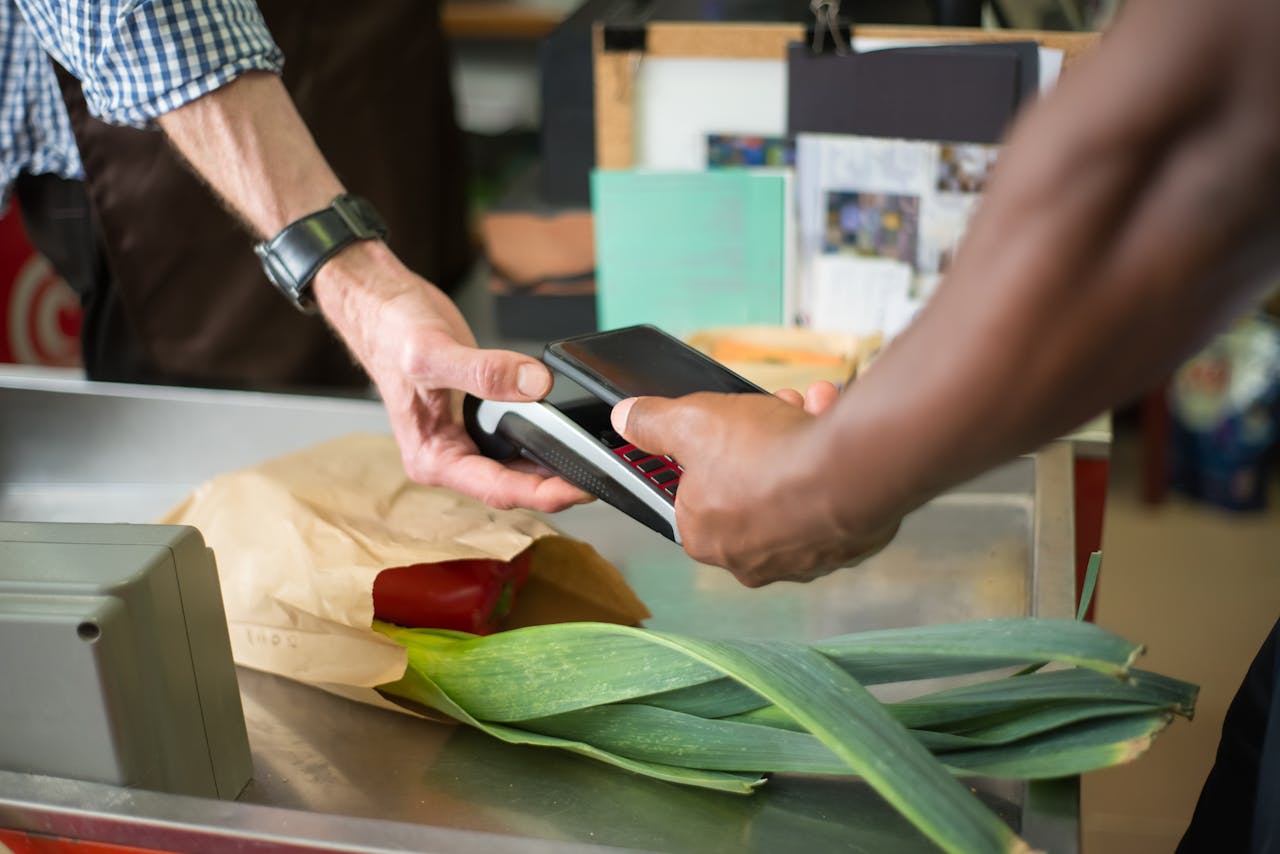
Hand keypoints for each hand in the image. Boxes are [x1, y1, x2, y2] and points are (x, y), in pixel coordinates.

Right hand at [316, 241, 590, 511]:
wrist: (381, 304)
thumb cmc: (391, 331)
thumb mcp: (433, 351)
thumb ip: (483, 371)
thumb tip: (533, 384)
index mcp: (432, 457)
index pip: (497, 490)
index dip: (543, 494)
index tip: (581, 488)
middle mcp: (447, 456)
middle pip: (512, 486)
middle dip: (556, 486)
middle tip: (602, 475)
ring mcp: (462, 440)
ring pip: (517, 466)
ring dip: (552, 466)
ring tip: (594, 460)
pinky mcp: (476, 420)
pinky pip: (516, 439)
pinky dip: (542, 438)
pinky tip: (567, 433)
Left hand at [611, 386, 899, 586]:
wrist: (851, 472)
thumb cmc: (768, 457)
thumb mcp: (692, 422)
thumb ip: (653, 423)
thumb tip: (628, 418)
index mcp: (704, 537)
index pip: (692, 495)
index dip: (707, 453)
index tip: (722, 428)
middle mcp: (749, 558)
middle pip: (746, 485)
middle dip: (759, 440)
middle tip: (771, 409)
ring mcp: (800, 557)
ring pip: (792, 488)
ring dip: (796, 439)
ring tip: (807, 408)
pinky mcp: (842, 546)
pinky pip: (829, 497)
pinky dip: (829, 461)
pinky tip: (831, 427)